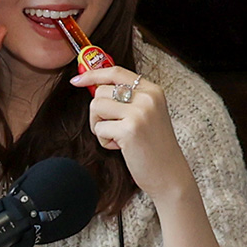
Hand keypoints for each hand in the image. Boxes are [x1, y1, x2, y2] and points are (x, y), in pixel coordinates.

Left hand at [73, 63, 188, 193]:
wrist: (169, 174)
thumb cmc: (153, 147)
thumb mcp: (146, 114)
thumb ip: (126, 98)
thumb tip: (93, 86)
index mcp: (152, 90)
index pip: (116, 72)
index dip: (92, 74)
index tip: (77, 81)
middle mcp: (147, 97)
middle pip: (101, 91)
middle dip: (98, 112)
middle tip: (112, 128)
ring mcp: (139, 112)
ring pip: (96, 106)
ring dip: (99, 125)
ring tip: (117, 137)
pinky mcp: (129, 129)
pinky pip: (99, 128)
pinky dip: (104, 141)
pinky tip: (121, 147)